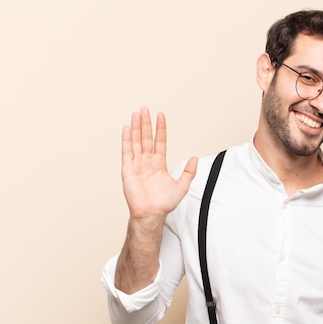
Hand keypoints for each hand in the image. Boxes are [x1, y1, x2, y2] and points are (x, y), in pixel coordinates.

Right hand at [121, 108, 197, 222]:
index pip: (160, 142)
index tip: (160, 116)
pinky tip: (127, 128)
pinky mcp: (128, 169)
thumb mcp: (182, 186)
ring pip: (136, 141)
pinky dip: (126, 139)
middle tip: (145, 109)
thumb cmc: (164, 203)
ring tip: (137, 114)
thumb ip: (189, 172)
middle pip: (146, 138)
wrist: (151, 213)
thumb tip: (196, 159)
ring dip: (136, 127)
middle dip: (146, 124)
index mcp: (159, 164)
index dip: (160, 129)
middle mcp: (147, 162)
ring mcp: (137, 164)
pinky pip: (127, 152)